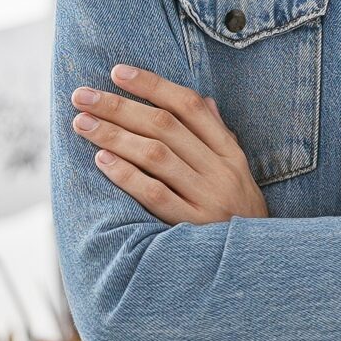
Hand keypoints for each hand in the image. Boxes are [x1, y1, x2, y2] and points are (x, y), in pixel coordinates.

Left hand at [69, 64, 268, 224]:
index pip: (189, 106)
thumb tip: (202, 100)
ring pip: (156, 156)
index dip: (153, 85)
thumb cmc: (238, 216)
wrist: (257, 268)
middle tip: (82, 96)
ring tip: (82, 123)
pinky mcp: (191, 227)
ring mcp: (207, 199)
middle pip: (165, 126)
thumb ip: (218, 136)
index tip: (117, 72)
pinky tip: (102, 159)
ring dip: (115, 135)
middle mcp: (219, 171)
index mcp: (229, 153)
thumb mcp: (237, 173)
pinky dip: (126, 174)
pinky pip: (155, 195)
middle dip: (119, 106)